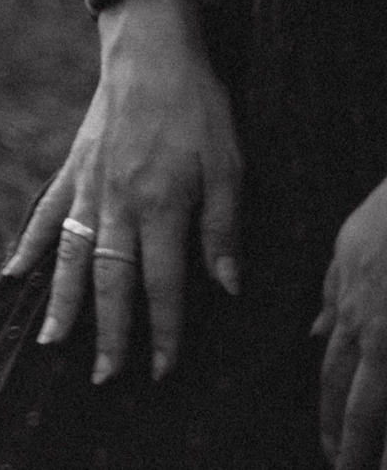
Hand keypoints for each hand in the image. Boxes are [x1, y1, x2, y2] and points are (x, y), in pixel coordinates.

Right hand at [4, 0, 241, 383]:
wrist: (150, 47)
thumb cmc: (198, 107)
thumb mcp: (230, 165)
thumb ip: (223, 228)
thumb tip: (225, 286)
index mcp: (160, 204)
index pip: (163, 284)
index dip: (164, 330)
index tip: (162, 369)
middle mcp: (117, 202)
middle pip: (109, 280)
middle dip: (108, 333)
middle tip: (103, 377)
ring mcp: (88, 185)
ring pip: (72, 255)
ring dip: (63, 302)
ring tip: (52, 343)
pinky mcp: (73, 167)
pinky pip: (47, 212)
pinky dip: (30, 245)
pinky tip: (14, 275)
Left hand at [320, 181, 386, 464]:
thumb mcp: (347, 252)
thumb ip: (333, 296)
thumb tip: (318, 333)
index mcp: (351, 312)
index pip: (333, 378)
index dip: (331, 417)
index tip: (331, 449)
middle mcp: (375, 330)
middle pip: (360, 401)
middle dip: (353, 443)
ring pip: (382, 398)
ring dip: (378, 438)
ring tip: (374, 469)